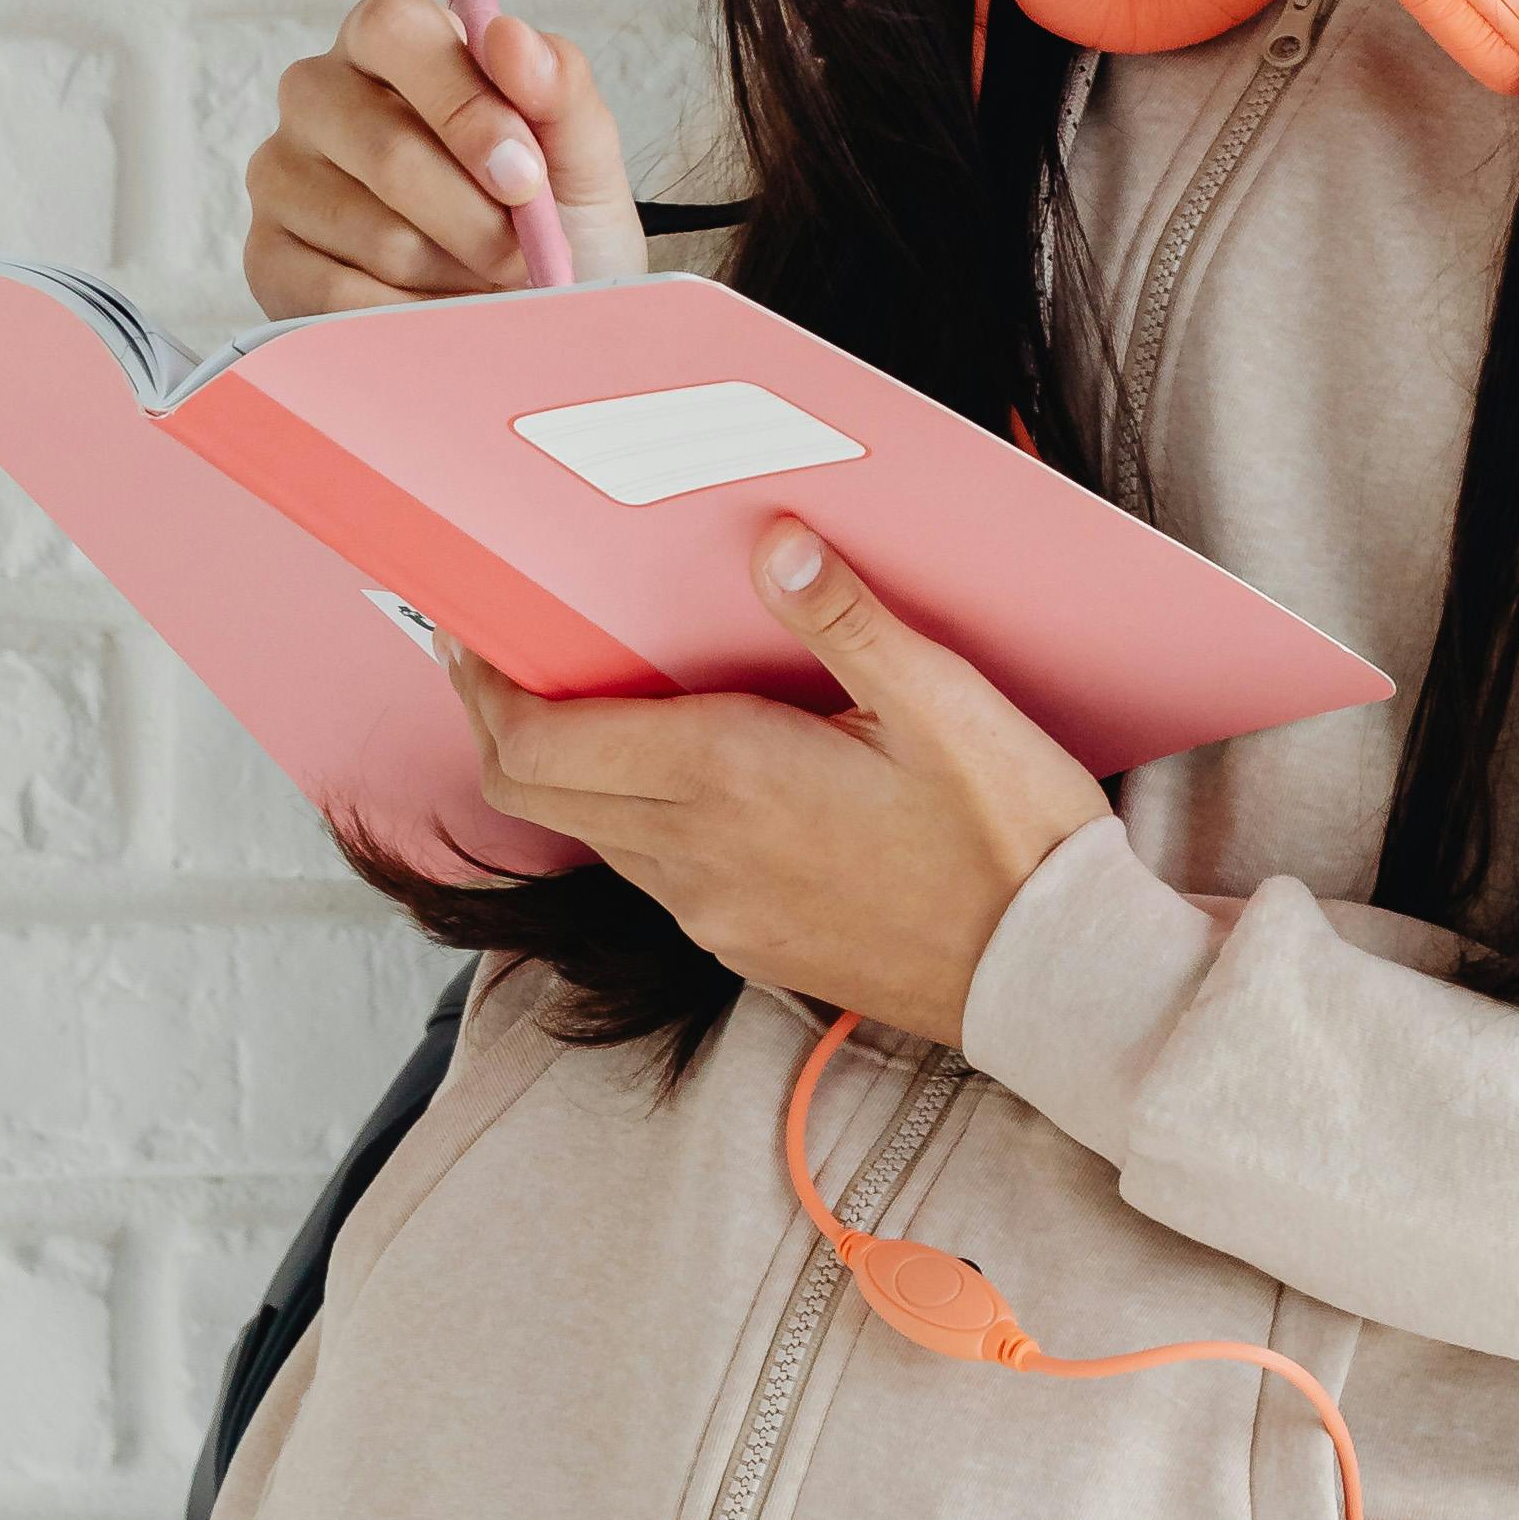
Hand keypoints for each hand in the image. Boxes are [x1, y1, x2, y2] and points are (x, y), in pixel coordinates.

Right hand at [243, 0, 643, 315]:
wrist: (535, 307)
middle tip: (525, 253)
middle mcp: (318, 95)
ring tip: (485, 278)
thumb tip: (510, 38)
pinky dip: (414, 318)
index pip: (395, 31)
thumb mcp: (576, 147)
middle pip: (387, 150)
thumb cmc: (546, 210)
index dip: (463, 105)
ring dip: (456, 273)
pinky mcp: (268, 257)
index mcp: (388, 40)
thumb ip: (558, 85)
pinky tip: (441, 309)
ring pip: (377, 236)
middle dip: (478, 219)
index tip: (525, 175)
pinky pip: (340, 299)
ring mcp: (281, 175)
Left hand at [446, 528, 1108, 1047]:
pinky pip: (654, 874)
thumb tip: (772, 540)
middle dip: (500, 720)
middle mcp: (698, 857)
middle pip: (538, 794)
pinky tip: (684, 776)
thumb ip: (844, 617)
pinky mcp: (751, 947)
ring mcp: (718, 914)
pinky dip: (630, 816)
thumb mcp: (940, 701)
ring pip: (594, 834)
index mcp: (728, 780)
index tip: (467, 632)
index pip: (541, 745)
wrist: (1051, 979)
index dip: (485, 687)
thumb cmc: (1006, 834)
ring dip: (567, 770)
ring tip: (593, 698)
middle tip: (499, 653)